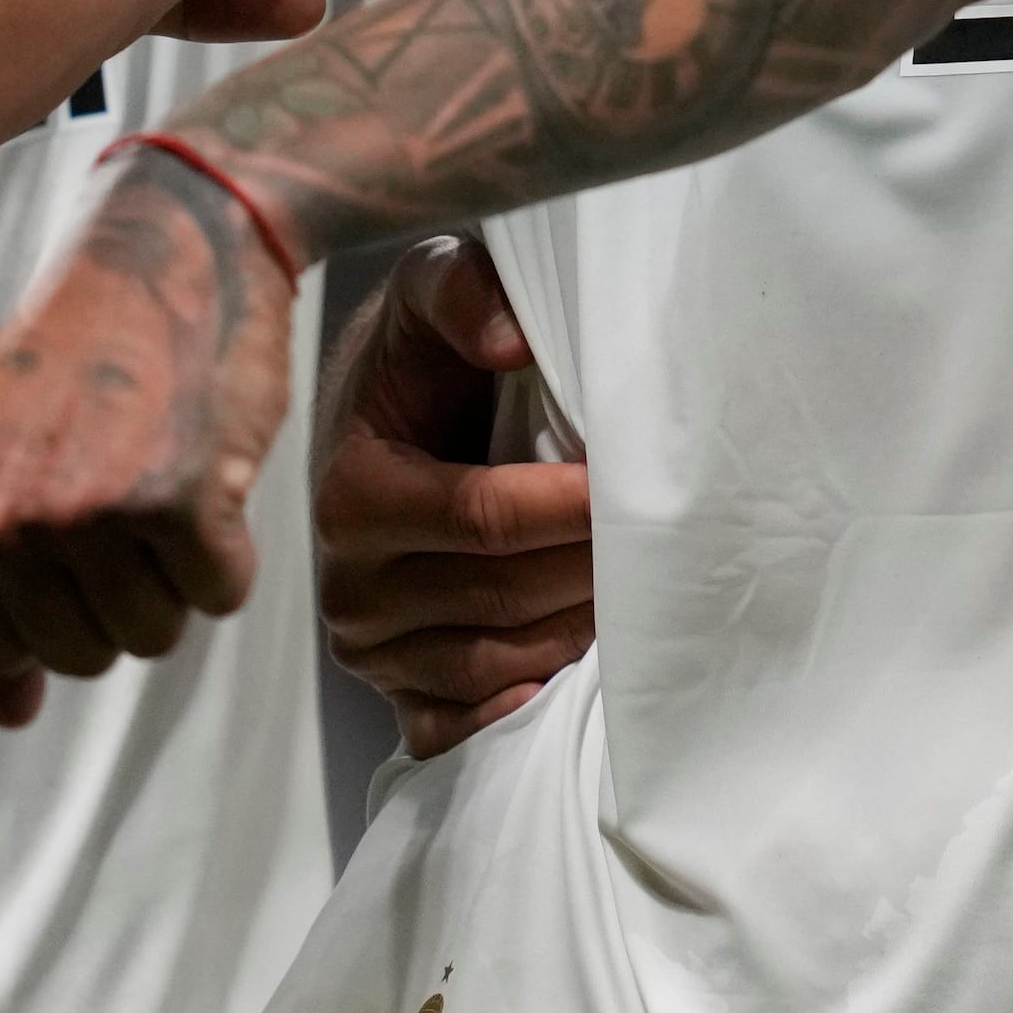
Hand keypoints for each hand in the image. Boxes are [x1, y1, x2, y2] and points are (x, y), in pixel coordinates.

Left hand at [0, 146, 304, 727]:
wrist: (173, 242)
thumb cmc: (86, 348)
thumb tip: (13, 713)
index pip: (1, 649)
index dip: (61, 603)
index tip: (81, 528)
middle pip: (81, 655)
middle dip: (124, 596)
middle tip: (134, 498)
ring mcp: (81, 510)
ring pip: (152, 637)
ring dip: (178, 577)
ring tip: (168, 481)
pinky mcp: (175, 498)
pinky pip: (220, 593)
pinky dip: (231, 551)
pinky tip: (212, 474)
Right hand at [319, 239, 593, 756]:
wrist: (380, 416)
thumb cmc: (421, 353)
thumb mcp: (431, 285)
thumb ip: (461, 291)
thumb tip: (510, 342)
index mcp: (352, 496)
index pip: (485, 520)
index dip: (570, 505)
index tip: (632, 480)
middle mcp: (349, 588)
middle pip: (504, 597)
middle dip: (591, 566)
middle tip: (663, 535)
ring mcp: (371, 651)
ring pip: (501, 662)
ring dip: (578, 628)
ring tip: (638, 584)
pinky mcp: (396, 693)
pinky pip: (460, 727)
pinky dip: (519, 710)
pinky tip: (571, 680)